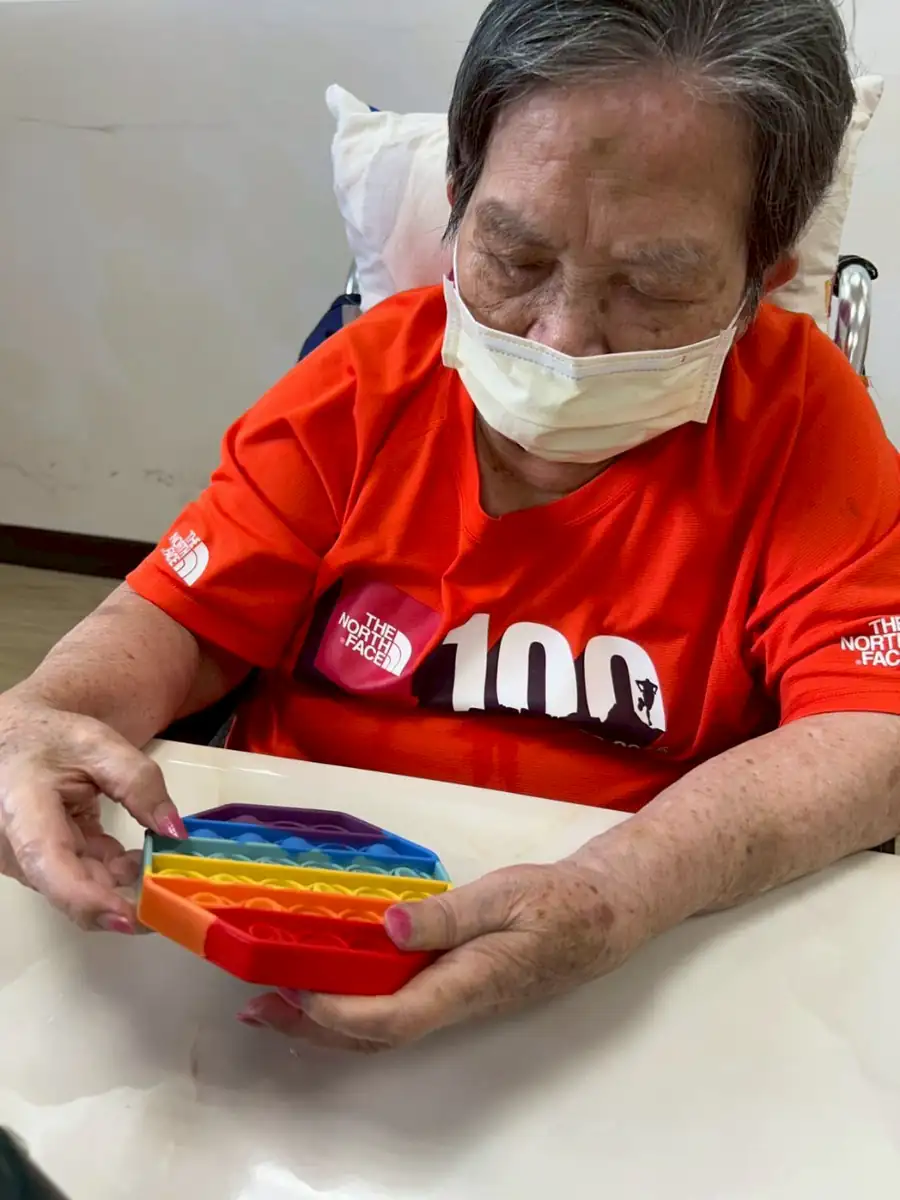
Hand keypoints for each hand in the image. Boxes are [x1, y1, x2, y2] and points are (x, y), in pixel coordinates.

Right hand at [0, 696, 185, 930]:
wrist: (15, 740)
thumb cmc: (50, 739)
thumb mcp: (101, 747)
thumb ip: (140, 783)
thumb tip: (175, 832)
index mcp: (23, 809)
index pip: (49, 862)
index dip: (88, 898)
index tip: (130, 917)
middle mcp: (14, 844)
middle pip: (68, 886)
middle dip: (121, 898)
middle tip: (172, 895)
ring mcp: (25, 859)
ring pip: (77, 886)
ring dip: (120, 882)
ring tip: (160, 863)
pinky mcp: (40, 864)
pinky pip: (79, 877)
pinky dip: (111, 872)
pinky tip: (137, 858)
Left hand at [237, 858, 651, 1050]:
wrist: (602, 916)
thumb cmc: (558, 903)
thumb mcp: (505, 896)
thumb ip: (448, 915)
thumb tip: (390, 925)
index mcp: (468, 983)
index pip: (394, 1016)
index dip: (339, 1012)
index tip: (291, 989)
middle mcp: (456, 1003)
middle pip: (376, 1034)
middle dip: (313, 1027)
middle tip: (257, 1006)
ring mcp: (455, 1000)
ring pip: (382, 1027)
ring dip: (326, 1020)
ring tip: (275, 1001)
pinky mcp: (454, 988)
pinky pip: (395, 1008)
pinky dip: (354, 1003)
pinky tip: (333, 981)